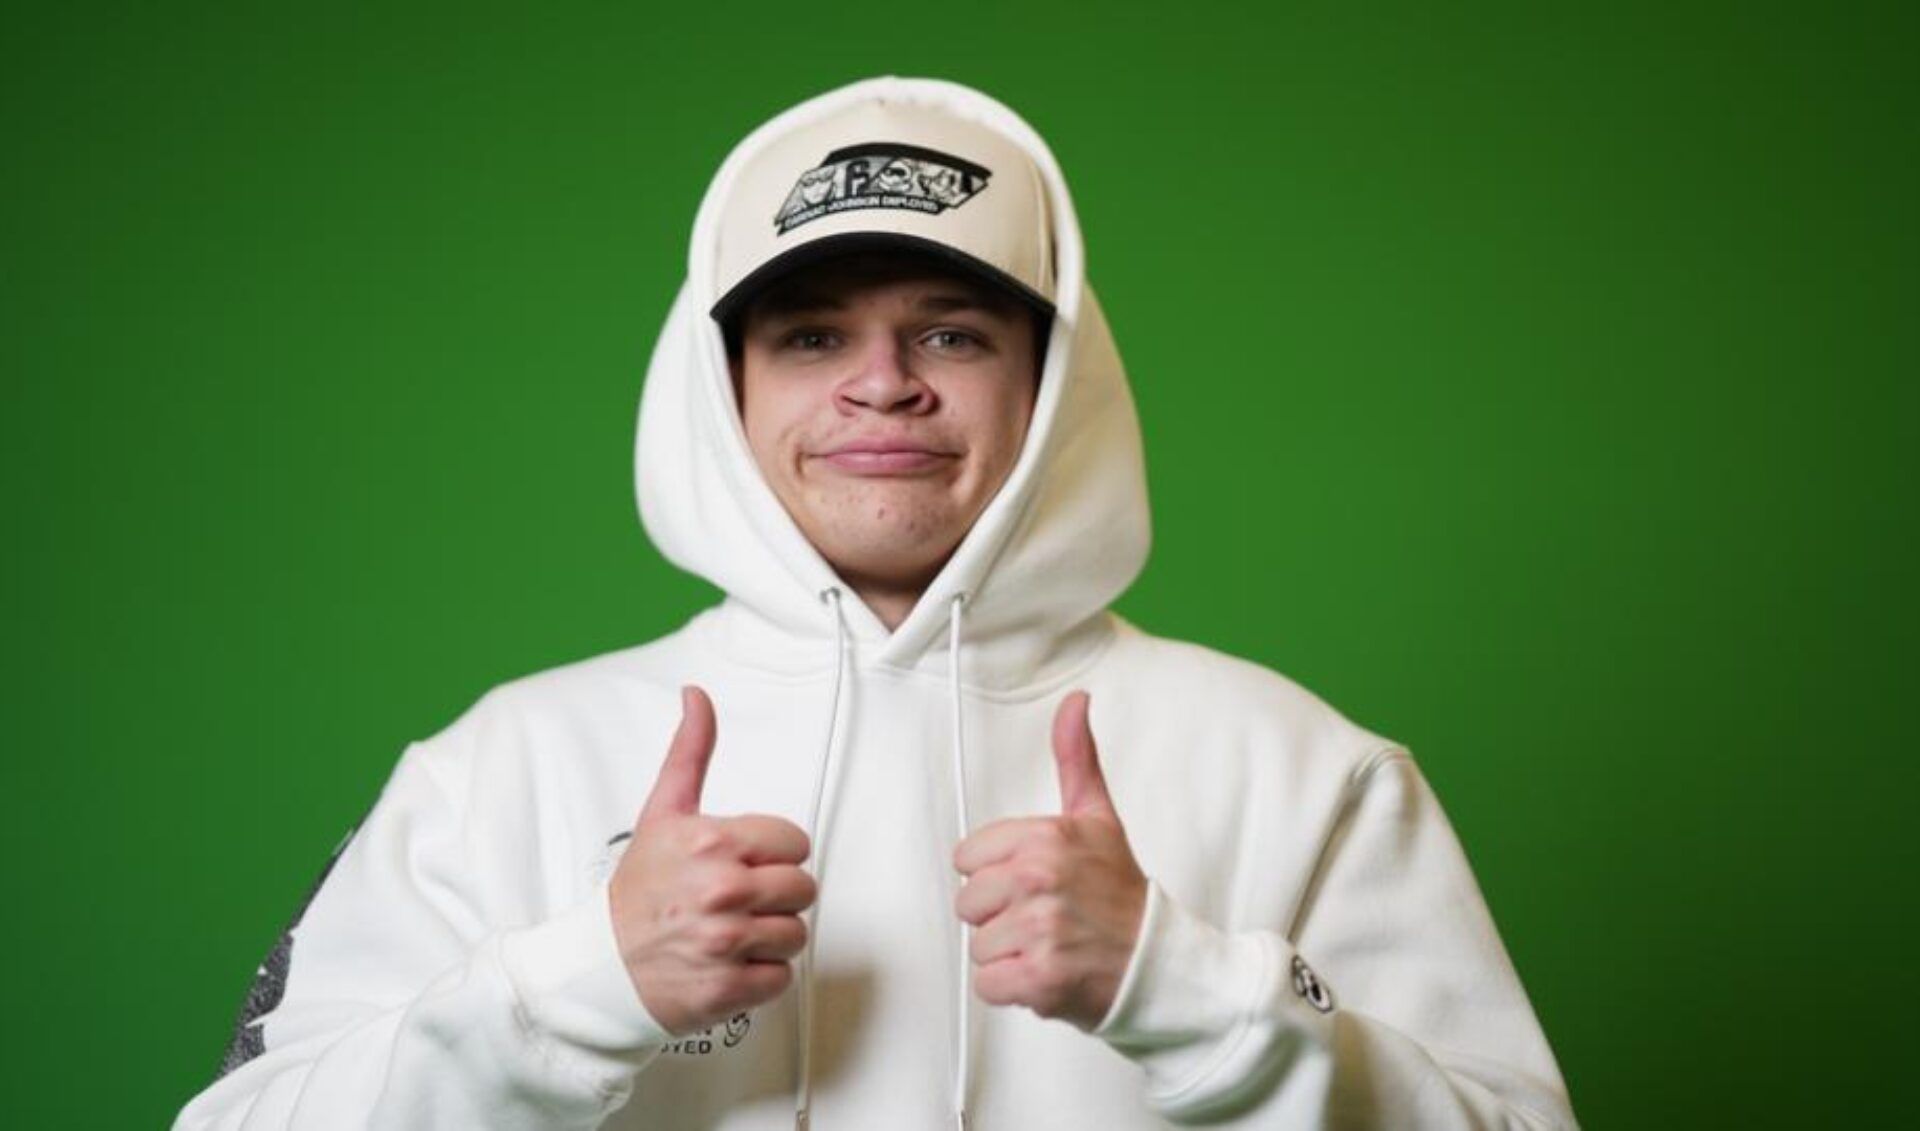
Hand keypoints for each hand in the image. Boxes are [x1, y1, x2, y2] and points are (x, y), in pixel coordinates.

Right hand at [608, 685, 816, 1035]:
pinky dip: (760, 975)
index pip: (795, 842)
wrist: (600, 967)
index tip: (742, 862)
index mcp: (713, 843)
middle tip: (736, 900)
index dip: (771, 853)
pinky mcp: (729, 989)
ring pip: (796, 933)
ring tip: (730, 932)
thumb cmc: (637, 891)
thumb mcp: (662, 812)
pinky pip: (782, 976)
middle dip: (774, 894)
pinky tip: (729, 962)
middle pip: (802, 888)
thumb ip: (690, 751)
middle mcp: (722, 892)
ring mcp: (726, 943)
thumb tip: (697, 696)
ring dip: (769, 936)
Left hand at [953, 691, 1147, 1029]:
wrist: (1159, 963)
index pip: (967, 859)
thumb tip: (1076, 701)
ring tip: (1049, 946)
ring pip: (978, 946)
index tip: (1033, 883)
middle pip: (968, 903)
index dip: (997, 875)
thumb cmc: (1121, 896)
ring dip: (1009, 954)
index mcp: (1043, 838)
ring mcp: (1039, 930)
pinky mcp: (1039, 978)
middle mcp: (1038, 879)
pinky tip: (1046, 973)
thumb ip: (1076, 757)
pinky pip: (988, 984)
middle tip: (1044, 918)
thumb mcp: (1098, 818)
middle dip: (1000, 917)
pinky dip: (1013, 989)